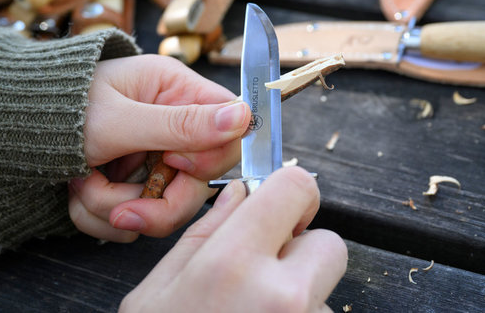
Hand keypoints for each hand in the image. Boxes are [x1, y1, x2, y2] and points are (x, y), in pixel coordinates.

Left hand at [68, 54, 250, 242]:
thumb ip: (179, 125)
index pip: (227, 130)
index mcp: (175, 91)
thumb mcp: (117, 118)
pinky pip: (132, 217)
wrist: (3, 128)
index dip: (206, 159)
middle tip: (120, 210)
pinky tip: (76, 191)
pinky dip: (99, 214)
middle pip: (197, 183)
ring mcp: (148, 157)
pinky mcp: (128, 183)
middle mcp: (168, 125)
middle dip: (153, 203)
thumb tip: (243, 118)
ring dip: (114, 207)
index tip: (170, 164)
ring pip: (161, 207)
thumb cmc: (54, 106)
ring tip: (81, 184)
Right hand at [120, 167, 348, 312]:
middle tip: (265, 272)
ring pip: (322, 289)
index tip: (281, 207)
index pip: (296, 187)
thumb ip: (201, 236)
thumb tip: (237, 195)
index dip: (291, 193)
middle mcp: (283, 295)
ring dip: (298, 294)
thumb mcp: (156, 292)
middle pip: (329, 243)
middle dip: (301, 251)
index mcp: (233, 263)